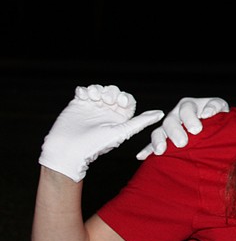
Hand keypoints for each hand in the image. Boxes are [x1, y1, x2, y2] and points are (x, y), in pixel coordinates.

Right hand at [39, 85, 164, 181]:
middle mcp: (107, 112)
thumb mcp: (122, 131)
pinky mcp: (77, 104)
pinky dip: (85, 90)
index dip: (124, 98)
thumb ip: (141, 121)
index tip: (120, 102)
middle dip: (111, 93)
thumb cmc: (96, 145)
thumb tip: (161, 114)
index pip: (127, 100)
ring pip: (100, 90)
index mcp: (119, 118)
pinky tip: (83, 96)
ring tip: (93, 96)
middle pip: (114, 92)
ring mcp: (92, 107)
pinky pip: (84, 90)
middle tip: (106, 100)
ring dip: (98, 89)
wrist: (68, 151)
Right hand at [136, 97, 229, 159]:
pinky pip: (152, 144)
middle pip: (170, 121)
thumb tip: (206, 113)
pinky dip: (147, 150)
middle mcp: (175, 114)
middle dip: (175, 132)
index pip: (186, 109)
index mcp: (188, 105)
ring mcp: (168, 127)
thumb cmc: (218, 115)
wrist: (214, 124)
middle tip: (182, 143)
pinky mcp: (164, 140)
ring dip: (159, 141)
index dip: (190, 118)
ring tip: (161, 151)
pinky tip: (141, 156)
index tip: (197, 130)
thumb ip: (215, 107)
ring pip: (159, 132)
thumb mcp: (221, 107)